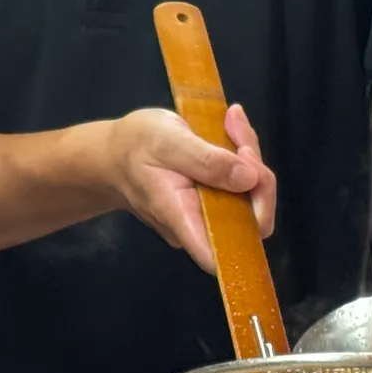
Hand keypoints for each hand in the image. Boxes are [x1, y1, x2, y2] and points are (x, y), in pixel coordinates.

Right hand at [93, 105, 275, 272]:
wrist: (115, 152)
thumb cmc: (134, 146)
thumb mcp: (167, 141)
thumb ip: (206, 160)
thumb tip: (250, 179)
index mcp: (183, 218)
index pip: (227, 252)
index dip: (255, 219)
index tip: (252, 174)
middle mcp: (199, 225)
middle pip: (249, 217)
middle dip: (255, 170)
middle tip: (236, 127)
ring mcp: (209, 214)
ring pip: (248, 196)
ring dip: (249, 156)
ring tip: (230, 120)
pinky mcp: (214, 200)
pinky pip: (240, 184)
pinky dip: (241, 156)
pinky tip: (227, 127)